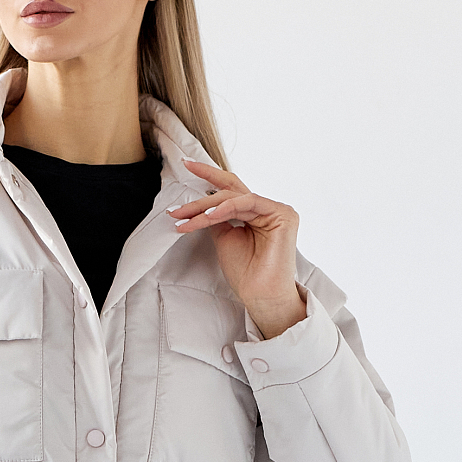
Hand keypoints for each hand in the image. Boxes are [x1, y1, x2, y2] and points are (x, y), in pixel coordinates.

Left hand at [169, 160, 305, 337]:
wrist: (260, 295)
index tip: (186, 165)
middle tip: (178, 195)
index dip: (208, 176)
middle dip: (202, 191)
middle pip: (230, 191)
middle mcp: (266, 208)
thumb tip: (202, 203)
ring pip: (234, 197)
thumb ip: (216, 218)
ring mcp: (276, 210)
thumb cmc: (246, 273)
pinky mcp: (283, 214)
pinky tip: (207, 217)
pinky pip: (247, 202)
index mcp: (254, 213)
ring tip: (185, 217)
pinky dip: (225, 208)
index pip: (229, 189)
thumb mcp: (224, 238)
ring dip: (206, 207)